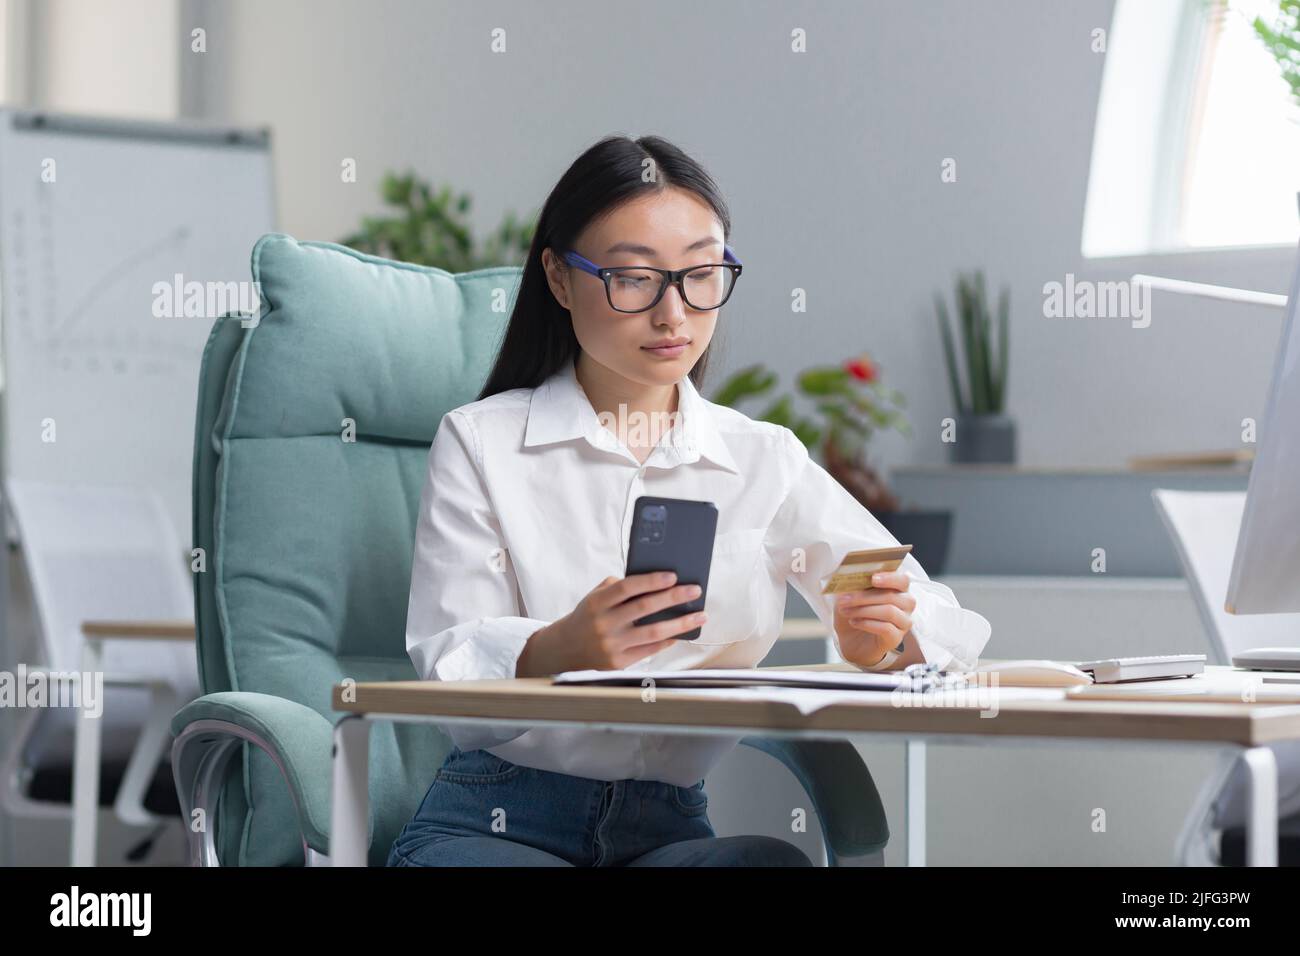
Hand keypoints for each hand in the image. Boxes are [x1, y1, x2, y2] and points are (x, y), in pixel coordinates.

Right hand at [515, 572, 706, 676]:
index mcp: (597, 603)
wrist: (565, 650)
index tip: (673, 576)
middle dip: (674, 598)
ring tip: (700, 615)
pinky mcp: (618, 663)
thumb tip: (655, 583)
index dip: (651, 580)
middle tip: (695, 590)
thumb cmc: (588, 618)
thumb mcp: (594, 598)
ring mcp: (612, 645)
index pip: (627, 587)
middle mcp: (604, 624)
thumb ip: (618, 588)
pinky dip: (668, 640)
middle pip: (644, 608)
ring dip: (680, 623)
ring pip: (653, 632)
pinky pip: (650, 650)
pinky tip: (682, 633)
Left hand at [832, 570, 916, 667]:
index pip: (902, 580)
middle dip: (864, 597)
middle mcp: (905, 604)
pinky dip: (866, 623)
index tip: (873, 578)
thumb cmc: (854, 613)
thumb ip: (853, 585)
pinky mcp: (897, 638)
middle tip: (844, 599)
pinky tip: (854, 622)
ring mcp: (903, 622)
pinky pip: (886, 628)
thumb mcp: (849, 596)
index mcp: (898, 589)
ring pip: (889, 612)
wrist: (850, 639)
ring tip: (845, 611)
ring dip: (863, 610)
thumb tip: (848, 577)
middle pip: (892, 596)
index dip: (890, 578)